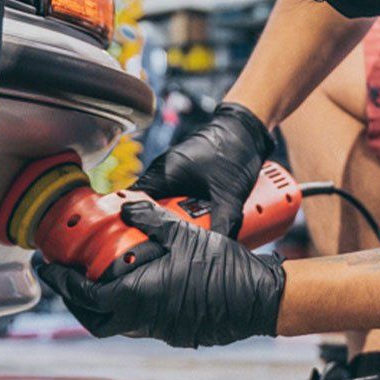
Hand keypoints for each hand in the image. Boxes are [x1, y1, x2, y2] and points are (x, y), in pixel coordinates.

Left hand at [36, 201, 285, 347]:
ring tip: (101, 277)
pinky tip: (139, 284)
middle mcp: (144, 319)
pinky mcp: (175, 332)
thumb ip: (153, 220)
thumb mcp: (186, 233)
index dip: (62, 282)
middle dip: (76, 299)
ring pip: (118, 322)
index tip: (49, 268)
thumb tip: (127, 208)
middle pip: (94, 318)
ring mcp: (160, 330)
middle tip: (68, 277)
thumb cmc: (224, 268)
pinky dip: (130, 306)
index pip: (85, 295)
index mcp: (139, 296)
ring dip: (104, 303)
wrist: (258, 299)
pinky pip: (141, 322)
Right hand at [135, 102, 273, 237]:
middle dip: (157, 231)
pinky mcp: (186, 174)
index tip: (137, 249)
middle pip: (148, 209)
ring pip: (164, 205)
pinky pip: (177, 198)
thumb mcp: (230, 195)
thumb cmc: (234, 150)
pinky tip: (198, 224)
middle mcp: (162, 172)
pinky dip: (184, 212)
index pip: (133, 205)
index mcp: (163, 174)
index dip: (132, 228)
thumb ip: (223, 224)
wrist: (247, 128)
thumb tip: (217, 250)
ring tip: (182, 242)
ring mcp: (173, 172)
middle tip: (166, 251)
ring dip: (173, 222)